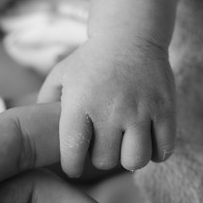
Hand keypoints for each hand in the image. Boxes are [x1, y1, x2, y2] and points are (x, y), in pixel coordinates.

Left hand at [38, 36, 175, 177]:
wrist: (130, 35)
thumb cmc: (91, 60)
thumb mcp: (61, 74)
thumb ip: (45, 101)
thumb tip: (37, 128)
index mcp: (80, 104)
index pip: (73, 153)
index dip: (72, 166)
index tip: (75, 165)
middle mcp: (110, 110)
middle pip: (105, 161)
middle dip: (101, 157)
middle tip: (103, 145)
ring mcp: (140, 110)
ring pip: (135, 161)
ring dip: (129, 157)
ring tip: (127, 144)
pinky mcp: (165, 109)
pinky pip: (164, 150)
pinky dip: (156, 152)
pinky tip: (147, 139)